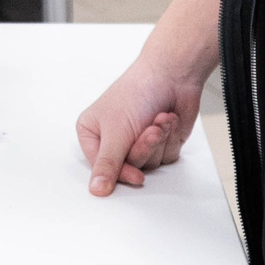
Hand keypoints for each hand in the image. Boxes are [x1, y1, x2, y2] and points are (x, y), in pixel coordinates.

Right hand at [76, 52, 203, 196]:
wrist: (173, 74)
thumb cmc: (138, 91)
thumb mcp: (116, 131)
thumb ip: (107, 164)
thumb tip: (96, 190)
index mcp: (92, 133)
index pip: (103, 169)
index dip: (122, 173)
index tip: (136, 175)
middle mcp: (114, 140)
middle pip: (128, 168)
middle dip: (145, 148)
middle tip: (150, 130)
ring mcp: (137, 142)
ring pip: (149, 165)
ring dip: (159, 141)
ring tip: (158, 119)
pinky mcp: (159, 143)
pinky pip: (165, 158)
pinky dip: (169, 139)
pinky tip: (167, 119)